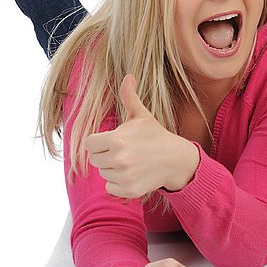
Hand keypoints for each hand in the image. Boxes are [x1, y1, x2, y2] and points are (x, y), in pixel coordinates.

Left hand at [85, 74, 199, 197]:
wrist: (177, 159)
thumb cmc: (156, 136)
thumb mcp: (142, 116)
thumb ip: (129, 96)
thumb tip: (128, 76)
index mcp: (116, 140)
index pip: (89, 144)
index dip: (99, 141)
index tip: (112, 141)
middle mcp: (118, 159)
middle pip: (95, 159)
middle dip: (106, 155)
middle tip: (125, 151)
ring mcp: (124, 176)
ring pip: (103, 173)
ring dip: (113, 169)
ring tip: (132, 162)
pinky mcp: (129, 190)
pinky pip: (110, 188)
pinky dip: (119, 184)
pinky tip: (133, 174)